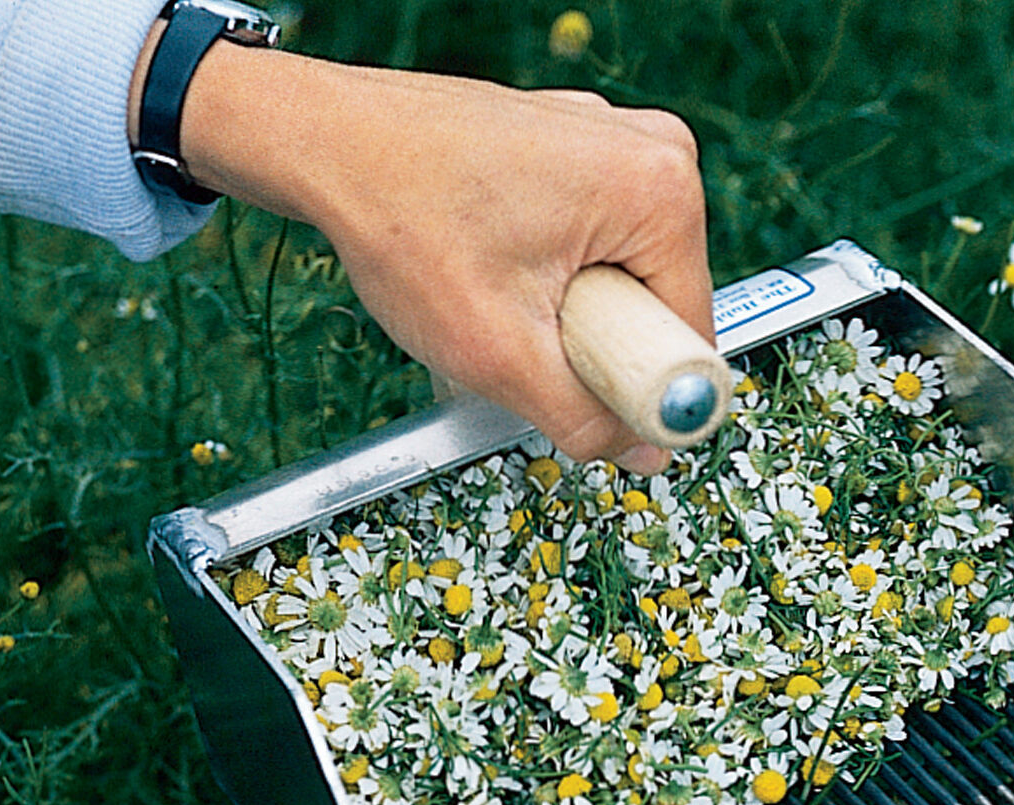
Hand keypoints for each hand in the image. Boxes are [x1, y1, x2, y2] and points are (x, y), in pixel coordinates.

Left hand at [134, 30, 712, 473]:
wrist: (324, 143)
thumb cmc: (401, 220)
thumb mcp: (498, 352)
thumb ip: (584, 417)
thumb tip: (644, 454)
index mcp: (661, 190)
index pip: (689, 334)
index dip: (635, 384)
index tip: (567, 378)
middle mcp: (655, 152)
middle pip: (657, 304)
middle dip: (593, 340)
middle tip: (515, 325)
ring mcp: (616, 142)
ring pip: (622, 276)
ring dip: (565, 308)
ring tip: (494, 284)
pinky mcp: (580, 146)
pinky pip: (593, 241)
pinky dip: (548, 270)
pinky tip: (489, 259)